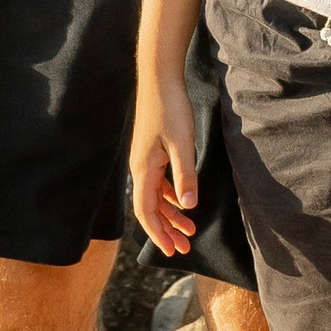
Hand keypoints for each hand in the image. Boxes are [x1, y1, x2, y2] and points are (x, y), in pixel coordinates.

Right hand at [131, 77, 200, 258]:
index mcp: (144, 170)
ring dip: (171, 215)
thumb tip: (188, 206)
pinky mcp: (152, 152)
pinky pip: (159, 183)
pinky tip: (184, 202)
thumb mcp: (182, 143)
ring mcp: (145, 160)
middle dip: (166, 231)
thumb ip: (185, 174)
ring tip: (190, 230)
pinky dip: (171, 197)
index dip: (159, 234)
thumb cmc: (171, 108)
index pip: (146, 212)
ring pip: (155, 197)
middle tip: (184, 249)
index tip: (172, 251)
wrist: (159, 79)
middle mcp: (140, 168)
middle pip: (150, 209)